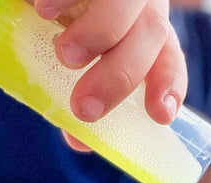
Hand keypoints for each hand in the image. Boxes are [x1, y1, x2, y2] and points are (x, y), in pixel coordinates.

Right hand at [32, 0, 186, 124]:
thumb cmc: (50, 24)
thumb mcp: (65, 59)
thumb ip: (73, 93)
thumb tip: (79, 140)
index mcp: (140, 28)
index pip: (168, 56)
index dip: (168, 85)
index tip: (160, 115)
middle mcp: (138, 1)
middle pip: (151, 33)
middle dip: (120, 76)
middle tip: (85, 108)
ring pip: (125, 2)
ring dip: (98, 34)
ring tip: (66, 55)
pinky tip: (42, 11)